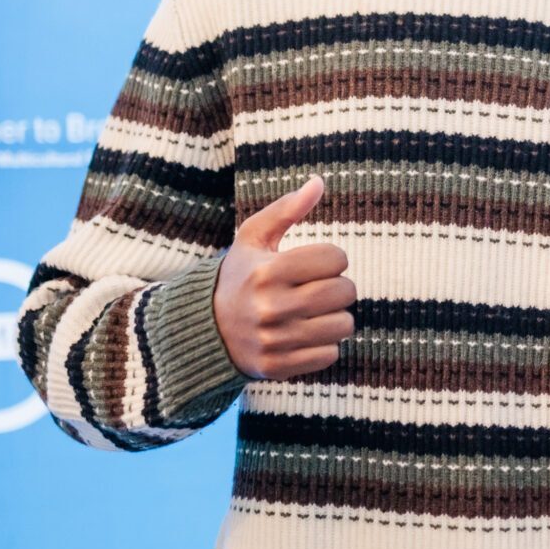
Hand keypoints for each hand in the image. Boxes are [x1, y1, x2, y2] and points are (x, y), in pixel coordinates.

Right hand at [213, 176, 354, 378]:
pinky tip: (306, 334)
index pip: (335, 258)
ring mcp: (274, 339)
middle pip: (343, 292)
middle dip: (340, 287)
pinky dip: (325, 344)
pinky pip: (330, 354)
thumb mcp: (253, 238)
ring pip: (342, 325)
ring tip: (317, 312)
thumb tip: (319, 182)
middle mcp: (270, 307)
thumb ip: (286, 209)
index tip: (318, 263)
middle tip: (323, 287)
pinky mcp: (278, 366)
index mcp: (267, 271)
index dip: (333, 258)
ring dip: (337, 317)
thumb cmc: (239, 276)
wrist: (206, 328)